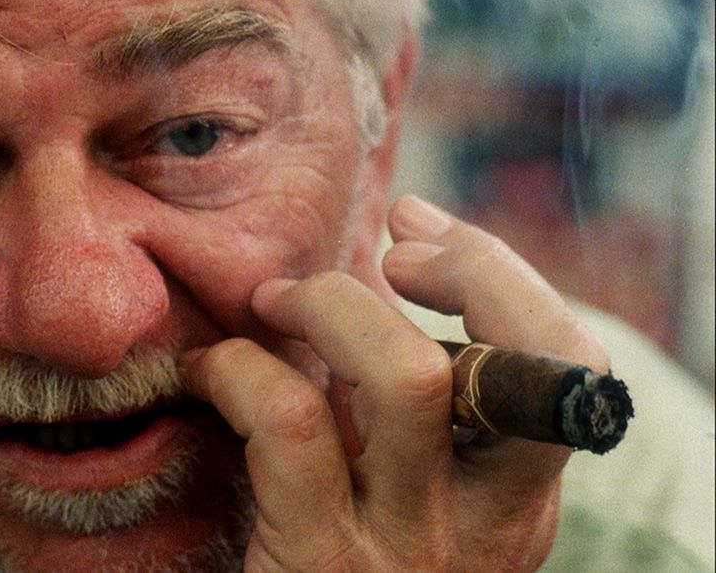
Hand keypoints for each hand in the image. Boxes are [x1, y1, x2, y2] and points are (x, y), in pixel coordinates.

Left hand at [178, 195, 608, 570]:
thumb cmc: (344, 567)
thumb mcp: (414, 502)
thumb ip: (419, 424)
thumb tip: (375, 279)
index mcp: (517, 501)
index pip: (565, 366)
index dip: (501, 273)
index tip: (417, 231)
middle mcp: (485, 523)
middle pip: (521, 363)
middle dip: (461, 269)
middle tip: (381, 250)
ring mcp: (405, 544)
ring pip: (407, 379)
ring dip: (333, 306)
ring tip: (277, 301)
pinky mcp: (319, 561)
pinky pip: (289, 423)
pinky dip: (239, 368)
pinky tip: (206, 370)